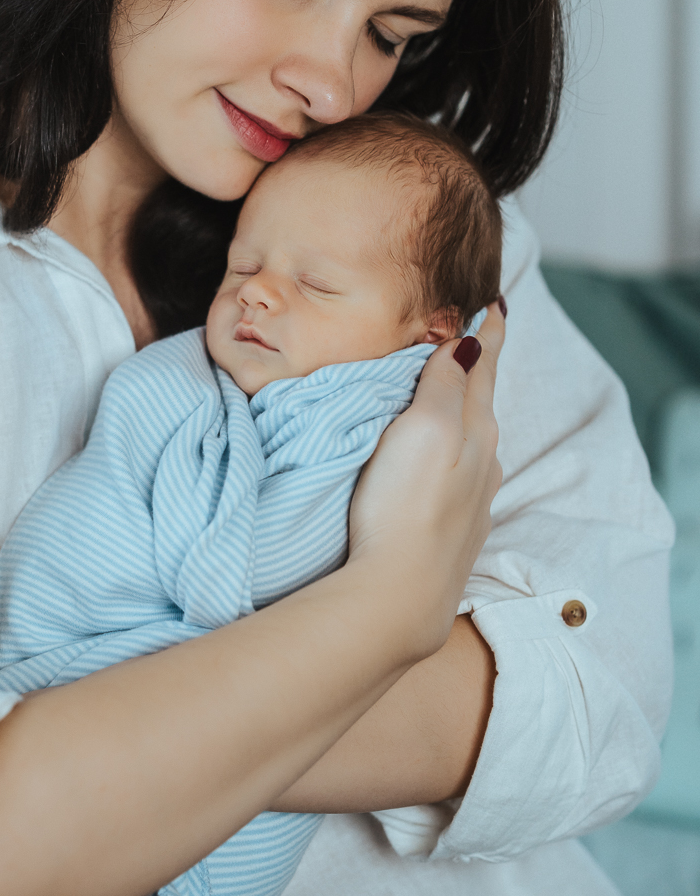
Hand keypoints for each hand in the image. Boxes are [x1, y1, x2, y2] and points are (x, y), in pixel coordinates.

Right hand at [348, 302, 503, 654]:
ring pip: (471, 438)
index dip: (489, 332)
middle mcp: (483, 460)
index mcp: (476, 428)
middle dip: (476, 365)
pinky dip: (450, 448)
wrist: (400, 595)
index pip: (485, 365)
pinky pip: (458, 472)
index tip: (495, 300)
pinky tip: (436, 457)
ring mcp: (471, 498)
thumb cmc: (405, 507)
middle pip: (480, 399)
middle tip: (468, 334)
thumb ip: (446, 383)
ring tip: (446, 389)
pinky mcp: (451, 528)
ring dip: (462, 408)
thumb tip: (470, 342)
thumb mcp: (426, 429)